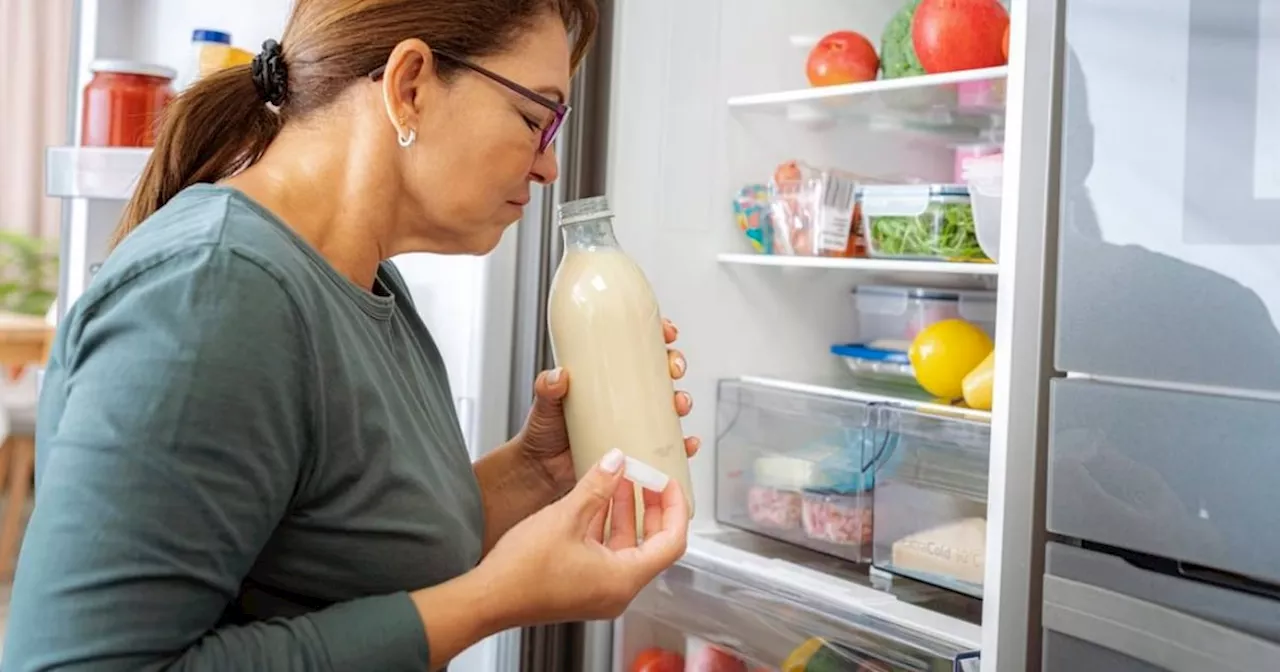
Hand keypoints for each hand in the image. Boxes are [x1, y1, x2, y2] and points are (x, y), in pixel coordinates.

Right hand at [477, 449, 689, 624]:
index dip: (675, 506)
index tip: (668, 482)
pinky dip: (606, 526)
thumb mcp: (565, 517)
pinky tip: (595, 500)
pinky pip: (607, 553)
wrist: (486, 599)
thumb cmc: (521, 573)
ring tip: (620, 479)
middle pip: (653, 544)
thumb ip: (597, 486)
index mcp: (623, 580)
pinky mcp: (582, 587)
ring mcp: (599, 591)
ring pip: (628, 547)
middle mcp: (617, 591)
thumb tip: (617, 461)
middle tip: (647, 477)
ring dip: (626, 512)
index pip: (672, 541)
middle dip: (651, 507)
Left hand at [519, 318, 696, 489]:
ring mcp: (632, 421)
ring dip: (681, 401)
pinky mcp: (637, 448)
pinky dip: (683, 444)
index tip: (666, 333)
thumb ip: (547, 388)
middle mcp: (623, 396)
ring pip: (669, 405)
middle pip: (660, 372)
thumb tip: (558, 375)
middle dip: (674, 365)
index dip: (657, 335)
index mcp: (604, 376)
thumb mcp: (544, 404)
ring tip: (678, 405)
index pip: (636, 347)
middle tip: (673, 369)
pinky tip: (687, 443)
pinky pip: (668, 445)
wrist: (542, 472)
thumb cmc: (543, 433)